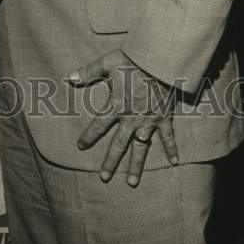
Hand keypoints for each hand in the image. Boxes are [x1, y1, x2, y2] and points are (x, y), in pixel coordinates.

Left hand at [69, 50, 178, 186]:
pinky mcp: (164, 118)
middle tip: (104, 178)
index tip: (80, 146)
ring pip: (141, 148)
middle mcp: (131, 119)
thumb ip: (88, 72)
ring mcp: (149, 121)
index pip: (98, 126)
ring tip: (132, 182)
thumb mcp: (107, 63)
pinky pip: (168, 137)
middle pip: (118, 145)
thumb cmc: (132, 61)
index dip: (88, 137)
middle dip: (110, 162)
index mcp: (116, 106)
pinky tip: (175, 162)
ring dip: (136, 165)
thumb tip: (69, 77)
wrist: (159, 61)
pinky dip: (172, 149)